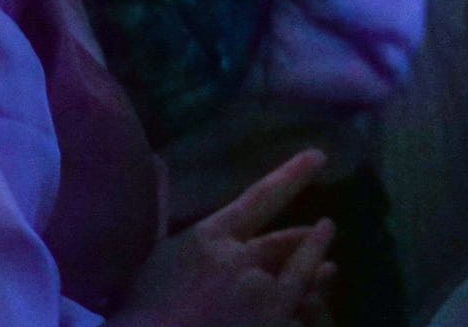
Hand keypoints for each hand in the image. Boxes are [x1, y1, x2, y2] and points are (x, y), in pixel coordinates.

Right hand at [112, 148, 335, 326]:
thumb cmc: (136, 316)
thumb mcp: (150, 257)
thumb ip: (162, 209)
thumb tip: (160, 162)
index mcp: (210, 239)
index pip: (260, 198)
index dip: (292, 176)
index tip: (319, 157)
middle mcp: (244, 262)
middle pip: (286, 243)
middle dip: (307, 239)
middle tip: (323, 230)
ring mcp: (264, 300)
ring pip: (304, 278)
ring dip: (318, 269)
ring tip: (330, 269)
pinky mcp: (277, 326)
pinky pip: (303, 320)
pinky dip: (307, 317)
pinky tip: (317, 313)